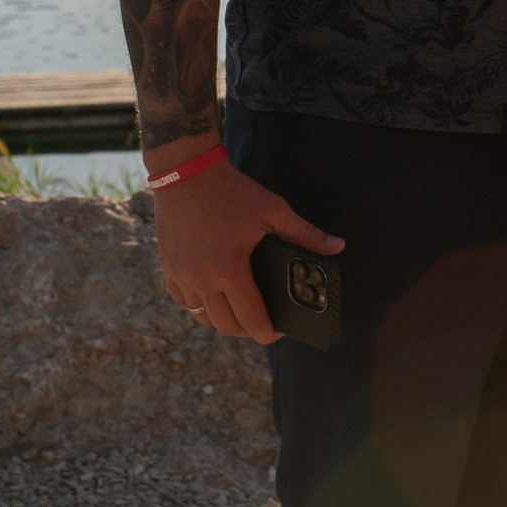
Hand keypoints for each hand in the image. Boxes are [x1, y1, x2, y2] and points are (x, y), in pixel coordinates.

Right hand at [146, 156, 342, 343]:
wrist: (186, 172)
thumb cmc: (231, 192)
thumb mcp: (274, 210)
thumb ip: (306, 234)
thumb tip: (338, 246)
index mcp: (229, 271)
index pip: (251, 321)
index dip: (268, 333)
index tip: (278, 330)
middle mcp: (201, 280)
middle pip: (226, 327)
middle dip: (247, 330)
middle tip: (262, 320)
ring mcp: (181, 276)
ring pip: (203, 317)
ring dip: (222, 319)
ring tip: (239, 308)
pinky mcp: (168, 268)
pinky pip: (183, 301)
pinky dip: (199, 305)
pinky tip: (213, 295)